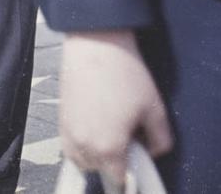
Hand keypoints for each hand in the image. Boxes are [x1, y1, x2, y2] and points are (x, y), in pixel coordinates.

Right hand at [60, 31, 173, 187]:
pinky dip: (80, 142)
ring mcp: (68, 128)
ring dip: (94, 155)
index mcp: (108, 148)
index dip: (131, 176)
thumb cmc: (124, 72)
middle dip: (113, 163)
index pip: (118, 181)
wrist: (95, 41)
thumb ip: (160, 140)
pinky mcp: (60, 114)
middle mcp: (83, 143)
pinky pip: (68, 142)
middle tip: (127, 141)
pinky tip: (95, 124)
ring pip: (81, 158)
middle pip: (98, 171)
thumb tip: (153, 150)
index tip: (137, 165)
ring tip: (110, 133)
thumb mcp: (155, 108)